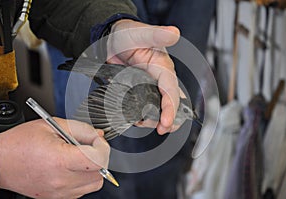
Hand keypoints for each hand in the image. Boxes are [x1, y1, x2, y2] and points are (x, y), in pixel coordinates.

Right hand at [0, 118, 109, 198]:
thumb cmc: (20, 143)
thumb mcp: (52, 125)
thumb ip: (81, 129)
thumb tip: (98, 135)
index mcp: (59, 159)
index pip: (97, 159)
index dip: (102, 147)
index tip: (97, 140)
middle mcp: (61, 180)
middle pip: (100, 172)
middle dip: (100, 156)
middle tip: (89, 145)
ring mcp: (60, 192)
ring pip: (94, 183)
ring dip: (94, 168)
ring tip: (80, 156)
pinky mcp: (58, 197)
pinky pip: (83, 190)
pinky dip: (84, 178)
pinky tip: (73, 167)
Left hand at [107, 19, 180, 133]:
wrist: (111, 40)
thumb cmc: (126, 34)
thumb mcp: (140, 33)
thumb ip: (156, 34)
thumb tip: (174, 33)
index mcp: (163, 67)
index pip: (171, 89)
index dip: (171, 107)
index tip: (166, 122)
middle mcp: (160, 78)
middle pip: (170, 103)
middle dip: (169, 119)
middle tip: (161, 130)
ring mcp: (150, 86)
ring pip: (159, 108)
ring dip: (155, 119)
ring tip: (143, 124)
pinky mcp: (140, 91)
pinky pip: (147, 106)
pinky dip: (145, 116)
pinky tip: (138, 120)